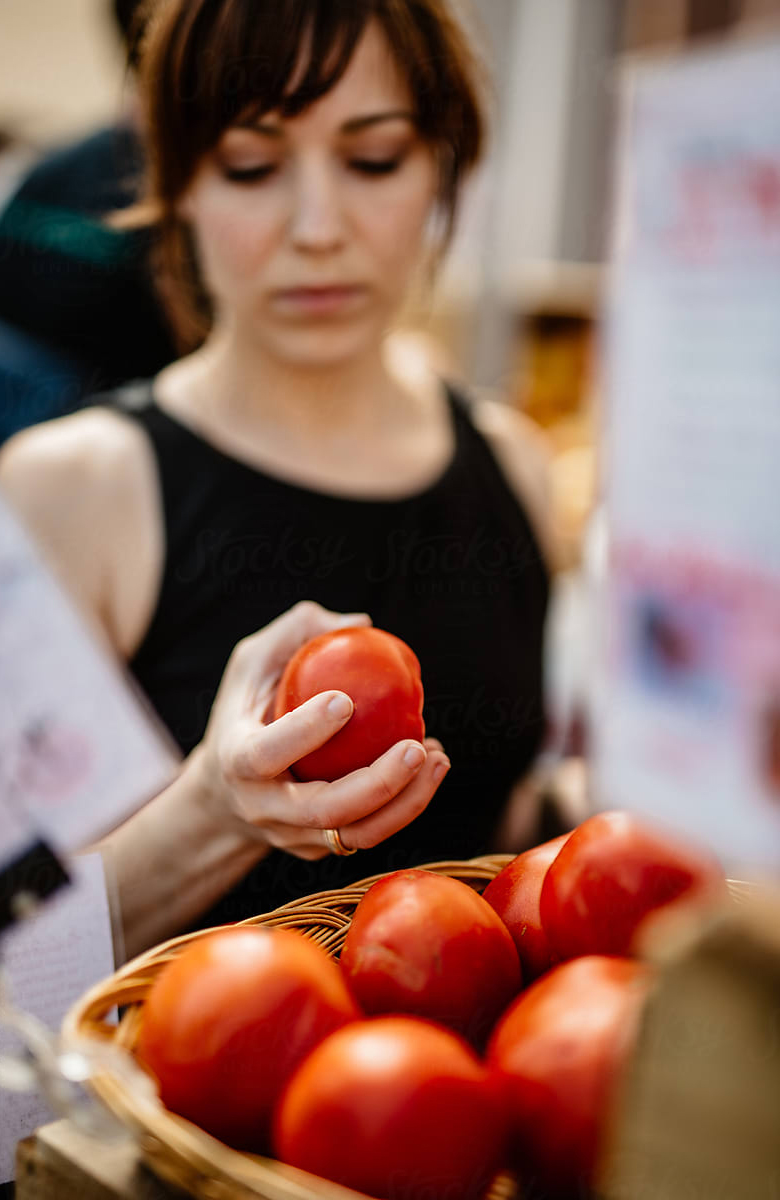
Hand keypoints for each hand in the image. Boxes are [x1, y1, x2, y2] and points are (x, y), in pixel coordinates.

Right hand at [197, 601, 449, 857]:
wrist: (224, 794)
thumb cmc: (247, 710)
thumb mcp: (252, 664)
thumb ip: (298, 632)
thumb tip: (362, 623)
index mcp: (237, 761)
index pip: (267, 753)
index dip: (305, 731)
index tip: (346, 699)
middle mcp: (265, 808)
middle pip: (324, 810)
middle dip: (377, 783)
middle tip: (415, 746)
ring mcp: (295, 835)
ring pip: (358, 834)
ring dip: (407, 801)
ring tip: (436, 756)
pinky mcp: (322, 847)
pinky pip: (371, 832)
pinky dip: (407, 804)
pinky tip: (430, 765)